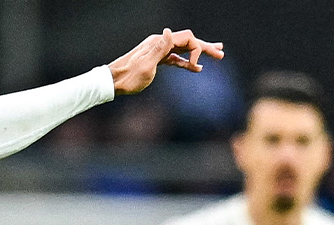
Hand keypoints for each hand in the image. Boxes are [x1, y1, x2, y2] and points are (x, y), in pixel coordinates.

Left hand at [109, 28, 223, 94]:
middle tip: (221, 53)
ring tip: (215, 55)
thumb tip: (170, 31)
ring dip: (199, 53)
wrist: (112, 83)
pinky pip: (175, 59)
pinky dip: (187, 63)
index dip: (197, 49)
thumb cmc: (128, 77)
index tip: (197, 67)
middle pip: (188, 42)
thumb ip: (159, 48)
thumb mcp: (145, 64)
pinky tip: (195, 68)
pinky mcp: (156, 61)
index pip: (187, 38)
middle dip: (205, 47)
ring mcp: (158, 51)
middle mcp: (160, 43)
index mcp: (159, 42)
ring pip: (183, 50)